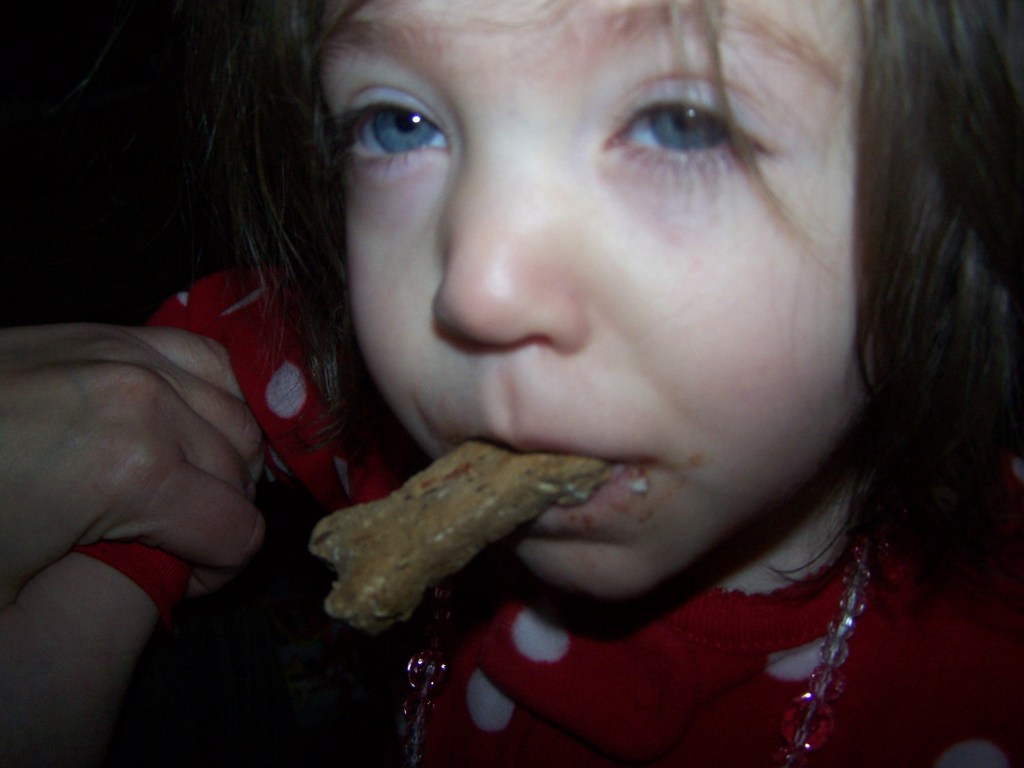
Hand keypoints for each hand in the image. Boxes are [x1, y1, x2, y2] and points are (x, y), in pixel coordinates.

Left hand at [0, 323, 264, 604]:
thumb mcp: (14, 602)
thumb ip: (127, 590)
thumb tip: (179, 565)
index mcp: (133, 470)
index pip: (238, 532)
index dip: (216, 572)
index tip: (176, 581)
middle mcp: (149, 400)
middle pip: (241, 473)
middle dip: (215, 519)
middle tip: (164, 544)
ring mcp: (133, 354)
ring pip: (238, 416)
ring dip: (223, 462)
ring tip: (176, 488)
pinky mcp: (114, 332)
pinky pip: (209, 361)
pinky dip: (217, 398)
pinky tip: (187, 426)